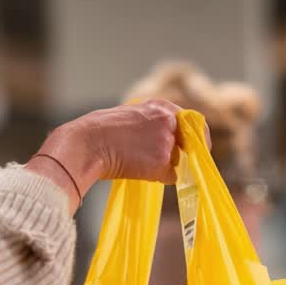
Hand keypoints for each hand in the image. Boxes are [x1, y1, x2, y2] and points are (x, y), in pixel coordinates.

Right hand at [28, 100, 183, 209]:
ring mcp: (166, 142)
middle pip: (187, 144)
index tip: (198, 148)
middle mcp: (168, 122)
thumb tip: (168, 139)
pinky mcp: (161, 163)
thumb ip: (151, 123)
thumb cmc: (99, 131)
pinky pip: (170, 177)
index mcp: (160, 106)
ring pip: (177, 162)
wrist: (87, 144)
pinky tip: (138, 171)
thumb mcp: (130, 115)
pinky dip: (158, 178)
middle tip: (166, 162)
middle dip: (179, 154)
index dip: (196, 137)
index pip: (192, 121)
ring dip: (163, 166)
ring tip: (137, 162)